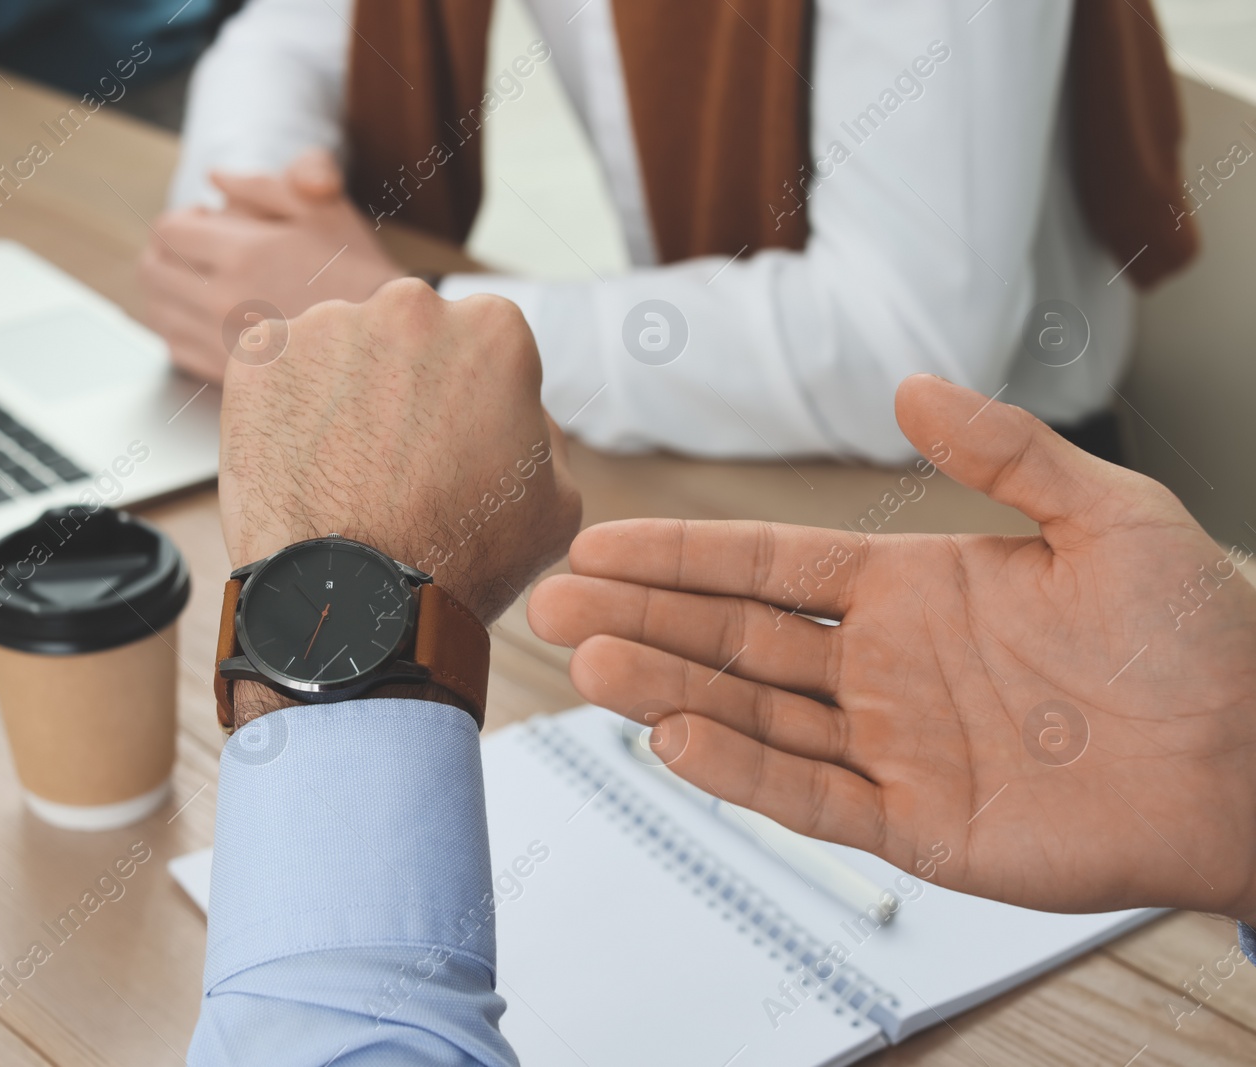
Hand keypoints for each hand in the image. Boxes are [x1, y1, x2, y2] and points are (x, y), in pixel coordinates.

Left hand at [140, 149, 405, 381]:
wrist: (387, 343)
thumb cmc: (358, 271)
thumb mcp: (323, 208)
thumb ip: (264, 185)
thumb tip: (214, 179)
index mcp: (243, 254)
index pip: (168, 230)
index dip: (183, 220)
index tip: (206, 223)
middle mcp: (223, 302)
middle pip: (153, 271)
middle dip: (168, 252)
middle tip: (198, 251)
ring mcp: (222, 344)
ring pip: (159, 311)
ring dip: (170, 290)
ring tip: (204, 283)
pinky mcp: (227, 375)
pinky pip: (176, 346)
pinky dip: (182, 328)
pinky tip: (211, 318)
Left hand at [219, 278, 579, 626]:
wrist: (356, 605)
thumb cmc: (458, 559)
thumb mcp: (557, 499)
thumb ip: (542, 429)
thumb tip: (515, 409)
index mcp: (493, 329)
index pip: (483, 341)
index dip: (469, 395)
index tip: (452, 437)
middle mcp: (410, 307)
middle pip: (409, 335)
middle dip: (405, 382)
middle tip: (398, 458)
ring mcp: (328, 326)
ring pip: (342, 350)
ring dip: (345, 392)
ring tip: (347, 470)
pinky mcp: (260, 357)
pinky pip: (277, 372)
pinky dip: (285, 409)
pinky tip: (302, 463)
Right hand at [530, 375, 1255, 922]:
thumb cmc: (1201, 637)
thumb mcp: (1107, 514)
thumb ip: (1005, 450)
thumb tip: (908, 387)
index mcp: (911, 587)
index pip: (767, 566)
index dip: (680, 555)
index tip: (600, 543)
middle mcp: (885, 665)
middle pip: (734, 638)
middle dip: (641, 620)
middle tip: (552, 605)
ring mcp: (895, 745)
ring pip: (755, 714)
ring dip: (668, 691)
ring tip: (587, 668)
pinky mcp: (920, 823)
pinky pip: (814, 796)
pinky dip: (743, 773)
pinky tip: (676, 741)